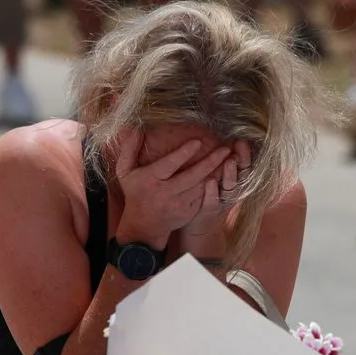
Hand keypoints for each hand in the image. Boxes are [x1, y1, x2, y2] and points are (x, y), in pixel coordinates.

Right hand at [115, 130, 230, 247]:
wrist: (144, 226)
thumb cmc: (135, 193)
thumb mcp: (125, 172)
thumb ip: (129, 149)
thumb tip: (136, 128)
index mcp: (150, 180)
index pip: (169, 165)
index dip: (184, 153)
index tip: (198, 142)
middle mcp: (166, 193)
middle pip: (192, 176)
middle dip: (211, 162)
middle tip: (225, 149)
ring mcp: (179, 204)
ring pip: (201, 186)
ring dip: (217, 172)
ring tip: (230, 158)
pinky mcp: (189, 211)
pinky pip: (204, 195)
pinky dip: (215, 184)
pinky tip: (224, 172)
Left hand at [181, 140, 251, 255]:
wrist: (200, 229)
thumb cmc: (207, 198)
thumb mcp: (218, 180)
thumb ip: (221, 164)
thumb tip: (223, 141)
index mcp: (235, 181)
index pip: (244, 164)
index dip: (245, 153)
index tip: (242, 139)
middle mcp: (232, 191)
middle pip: (242, 174)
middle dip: (242, 159)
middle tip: (240, 145)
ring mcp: (222, 202)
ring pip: (230, 187)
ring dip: (230, 174)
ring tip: (228, 161)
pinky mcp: (209, 211)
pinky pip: (213, 201)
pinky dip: (212, 192)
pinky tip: (210, 182)